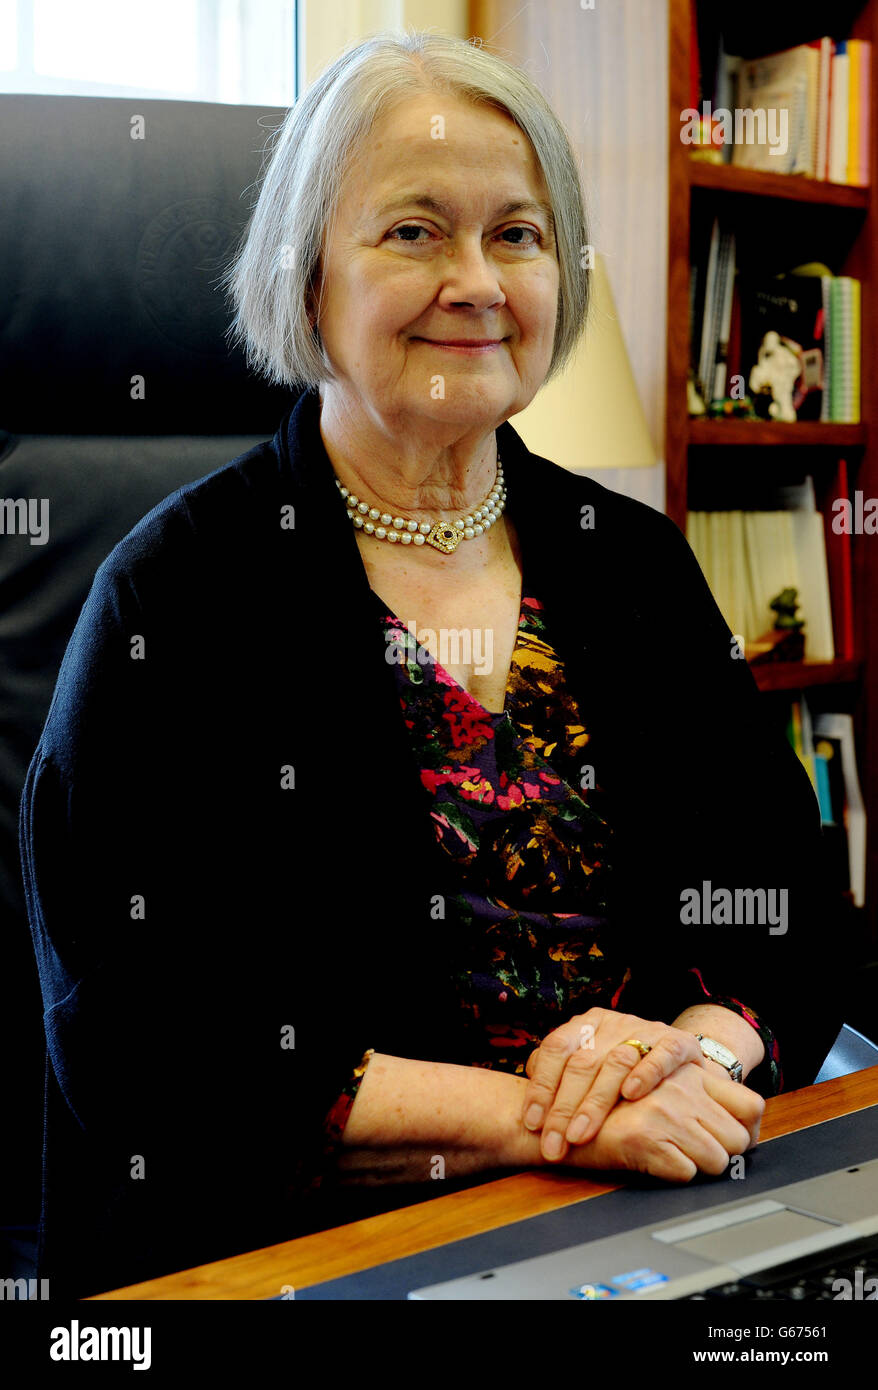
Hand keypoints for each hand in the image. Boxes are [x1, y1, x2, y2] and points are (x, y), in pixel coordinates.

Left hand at [521, 1007, 709, 1161]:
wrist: (676, 1053)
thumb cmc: (620, 1069)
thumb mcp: (588, 1064)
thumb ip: (558, 1077)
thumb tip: (532, 1106)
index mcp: (585, 1024)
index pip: (555, 1049)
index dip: (541, 1086)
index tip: (533, 1124)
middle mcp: (613, 1024)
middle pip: (582, 1062)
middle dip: (564, 1108)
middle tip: (554, 1145)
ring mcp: (646, 1030)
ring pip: (616, 1061)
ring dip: (596, 1101)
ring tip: (580, 1134)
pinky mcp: (678, 1042)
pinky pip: (662, 1054)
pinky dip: (646, 1073)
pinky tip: (630, 1095)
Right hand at [550, 1062, 763, 1182]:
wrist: (560, 1118)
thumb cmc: (608, 1105)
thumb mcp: (658, 1085)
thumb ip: (697, 1095)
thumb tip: (745, 1131)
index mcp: (690, 1071)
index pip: (751, 1106)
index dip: (749, 1131)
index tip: (734, 1143)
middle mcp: (682, 1087)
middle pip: (739, 1139)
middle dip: (724, 1155)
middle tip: (702, 1157)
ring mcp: (665, 1111)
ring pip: (717, 1160)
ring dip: (699, 1167)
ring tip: (674, 1159)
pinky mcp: (646, 1137)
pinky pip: (686, 1174)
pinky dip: (674, 1175)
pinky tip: (653, 1163)